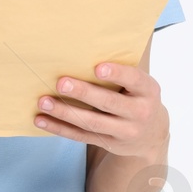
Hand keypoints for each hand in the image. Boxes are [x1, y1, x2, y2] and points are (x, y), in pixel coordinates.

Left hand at [33, 60, 167, 155]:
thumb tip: (86, 47)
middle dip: (83, 93)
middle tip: (61, 83)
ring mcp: (124, 131)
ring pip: (91, 122)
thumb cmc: (137, 97)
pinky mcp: (108, 143)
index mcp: (148, 90)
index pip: (134, 79)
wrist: (151, 135)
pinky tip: (41, 119)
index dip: (117, 73)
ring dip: (64, 112)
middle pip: (108, 102)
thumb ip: (121, 71)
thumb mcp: (140, 84)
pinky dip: (59, 128)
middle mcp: (140, 112)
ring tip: (44, 101)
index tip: (97, 68)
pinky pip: (81, 136)